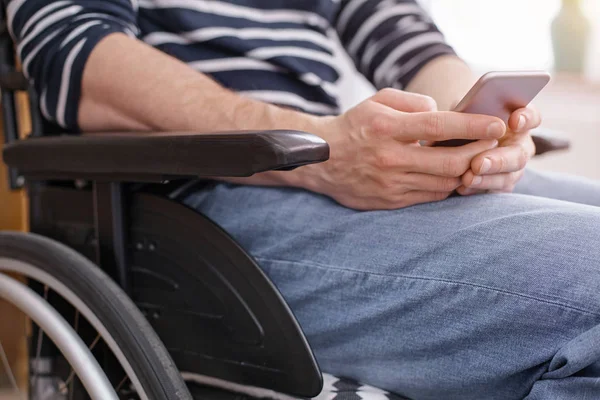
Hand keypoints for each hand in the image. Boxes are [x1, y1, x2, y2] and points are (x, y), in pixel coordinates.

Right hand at [298, 89, 505, 209]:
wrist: (322, 160)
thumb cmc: (355, 125)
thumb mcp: (378, 101)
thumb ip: (413, 102)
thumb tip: (444, 113)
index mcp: (385, 128)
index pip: (438, 126)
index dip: (473, 126)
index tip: (497, 124)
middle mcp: (388, 158)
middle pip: (448, 161)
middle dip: (479, 153)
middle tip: (494, 145)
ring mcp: (389, 184)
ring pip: (443, 182)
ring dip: (466, 171)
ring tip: (478, 159)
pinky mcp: (389, 201)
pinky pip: (430, 196)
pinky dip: (448, 185)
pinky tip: (454, 174)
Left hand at [457, 106, 540, 194]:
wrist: (453, 142)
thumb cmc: (462, 121)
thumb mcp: (465, 111)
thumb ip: (471, 111)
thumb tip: (466, 111)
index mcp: (516, 121)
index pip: (531, 117)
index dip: (526, 118)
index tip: (514, 121)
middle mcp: (520, 144)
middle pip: (519, 155)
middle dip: (499, 160)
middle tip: (478, 164)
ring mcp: (512, 167)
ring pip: (508, 177)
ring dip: (487, 179)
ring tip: (467, 178)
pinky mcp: (501, 184)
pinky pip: (495, 191)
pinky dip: (478, 189)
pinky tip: (463, 188)